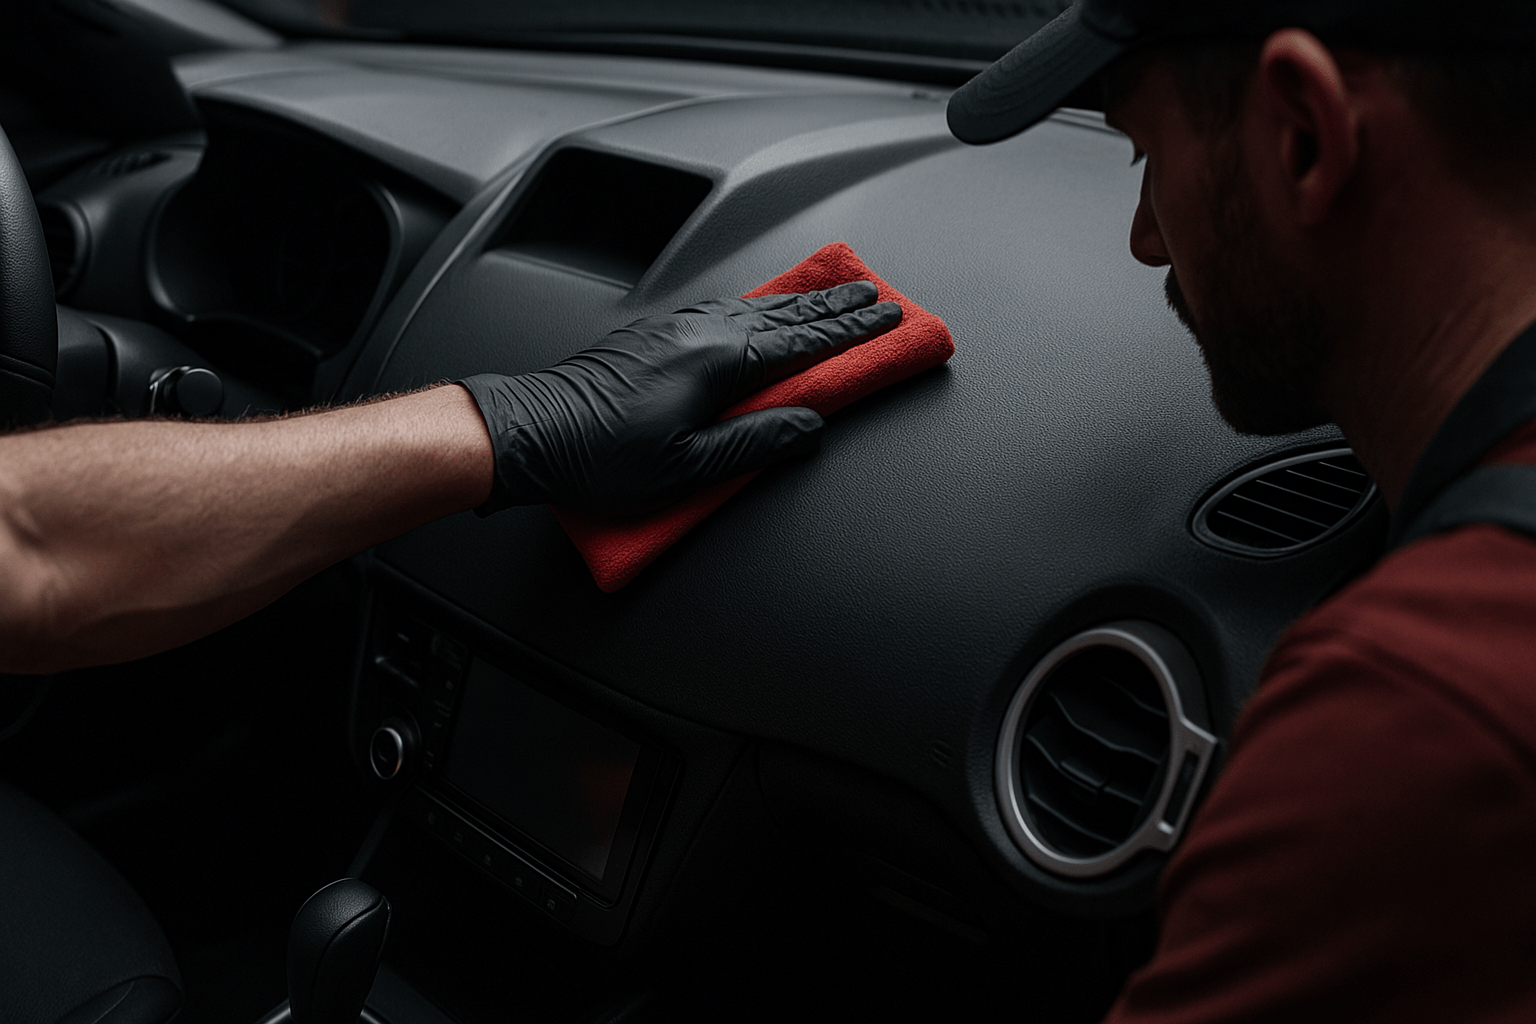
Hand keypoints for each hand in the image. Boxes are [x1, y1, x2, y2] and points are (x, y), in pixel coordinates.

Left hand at [459, 280, 901, 513]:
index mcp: (717, 362)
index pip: (804, 343)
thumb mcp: (690, 467)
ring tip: (834, 296)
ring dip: (800, 302)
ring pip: (755, 306)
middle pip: (786, 314)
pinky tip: (763, 308)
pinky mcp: (655, 333)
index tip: (889, 317)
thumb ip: (757, 441)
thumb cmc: (600, 456)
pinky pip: (725, 308)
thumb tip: (808, 426)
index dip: (852, 332)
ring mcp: (675, 327)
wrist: (532, 430)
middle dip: (837, 306)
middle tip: (877, 295)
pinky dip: (759, 306)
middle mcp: (699, 332)